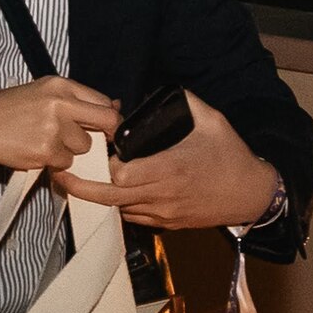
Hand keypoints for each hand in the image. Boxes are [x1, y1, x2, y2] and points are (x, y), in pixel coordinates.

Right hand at [0, 79, 118, 172]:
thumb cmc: (8, 109)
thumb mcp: (43, 93)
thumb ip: (78, 100)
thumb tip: (116, 106)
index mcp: (61, 84)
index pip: (104, 102)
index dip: (108, 119)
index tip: (105, 129)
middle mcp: (60, 103)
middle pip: (106, 123)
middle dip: (104, 135)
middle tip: (89, 140)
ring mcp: (53, 128)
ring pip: (84, 147)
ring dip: (70, 150)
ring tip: (44, 141)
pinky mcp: (45, 151)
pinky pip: (65, 162)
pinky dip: (54, 162)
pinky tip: (34, 151)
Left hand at [58, 88, 278, 228]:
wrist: (251, 194)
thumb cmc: (231, 156)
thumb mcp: (212, 120)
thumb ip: (185, 101)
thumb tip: (162, 88)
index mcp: (169, 169)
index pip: (121, 174)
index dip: (104, 164)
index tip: (98, 149)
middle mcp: (161, 195)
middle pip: (108, 197)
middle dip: (80, 186)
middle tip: (60, 171)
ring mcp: (163, 213)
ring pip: (117, 210)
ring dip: (97, 197)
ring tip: (78, 180)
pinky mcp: (166, 224)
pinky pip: (132, 217)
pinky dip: (117, 205)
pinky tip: (109, 191)